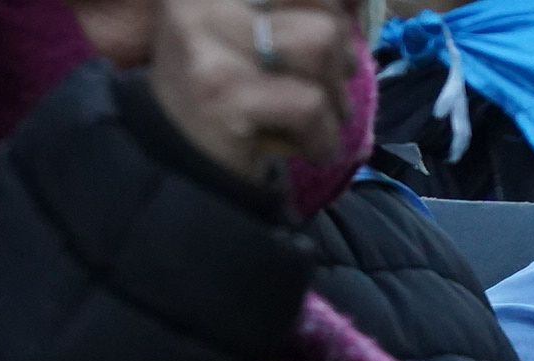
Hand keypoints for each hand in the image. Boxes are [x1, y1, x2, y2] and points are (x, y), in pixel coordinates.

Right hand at [145, 0, 355, 181]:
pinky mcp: (223, 94)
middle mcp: (202, 1)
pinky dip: (324, 137)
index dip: (336, 5)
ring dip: (336, 97)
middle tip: (330, 87)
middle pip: (318, 5)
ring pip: (319, 43)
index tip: (348, 22)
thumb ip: (296, 12)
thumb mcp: (249, 35)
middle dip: (342, 54)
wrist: (178, 170)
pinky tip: (311, 151)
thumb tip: (355, 0)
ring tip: (320, 122)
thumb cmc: (225, 97)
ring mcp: (209, 45)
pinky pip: (309, 103)